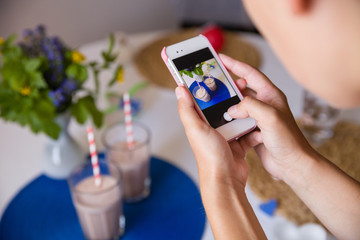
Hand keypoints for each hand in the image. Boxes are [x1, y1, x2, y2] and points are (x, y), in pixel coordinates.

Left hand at [175, 84, 260, 188]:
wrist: (226, 180)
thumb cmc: (209, 156)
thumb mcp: (196, 129)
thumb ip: (187, 109)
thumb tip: (179, 89)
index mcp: (199, 123)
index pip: (200, 99)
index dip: (205, 86)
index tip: (213, 72)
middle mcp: (211, 128)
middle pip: (221, 106)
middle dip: (230, 95)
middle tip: (239, 83)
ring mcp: (225, 136)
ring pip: (236, 117)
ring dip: (243, 110)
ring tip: (250, 98)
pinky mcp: (238, 143)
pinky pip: (247, 130)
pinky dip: (252, 127)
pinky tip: (256, 121)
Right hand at [221, 54, 314, 181]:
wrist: (292, 165)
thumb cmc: (288, 140)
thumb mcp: (269, 117)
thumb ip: (249, 106)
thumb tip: (232, 108)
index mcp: (270, 95)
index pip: (250, 73)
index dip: (235, 64)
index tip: (220, 59)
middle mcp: (264, 104)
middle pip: (242, 89)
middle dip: (228, 86)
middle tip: (213, 83)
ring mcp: (258, 118)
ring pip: (238, 106)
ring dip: (228, 106)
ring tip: (214, 103)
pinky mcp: (253, 130)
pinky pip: (238, 121)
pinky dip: (230, 121)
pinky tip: (223, 123)